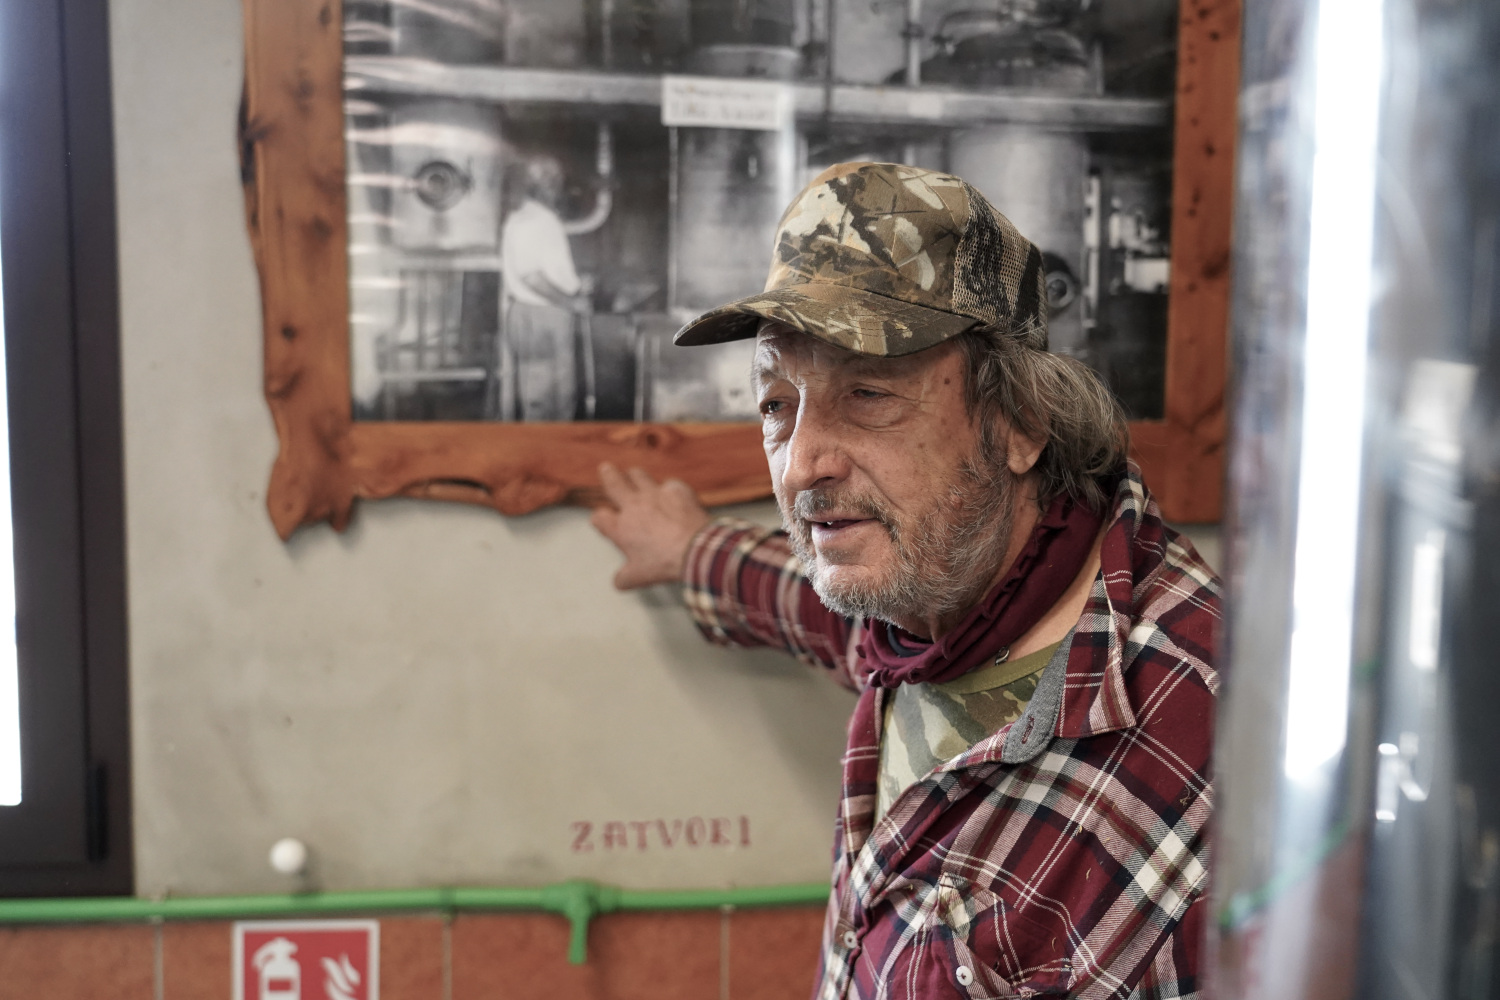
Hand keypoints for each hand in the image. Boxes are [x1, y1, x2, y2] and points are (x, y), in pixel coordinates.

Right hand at [590, 463, 711, 589]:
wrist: (695, 549)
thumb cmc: (665, 563)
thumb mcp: (638, 578)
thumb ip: (624, 578)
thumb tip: (618, 582)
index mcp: (621, 528)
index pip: (600, 517)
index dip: (599, 518)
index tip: (601, 519)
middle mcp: (634, 506)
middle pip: (614, 483)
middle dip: (608, 475)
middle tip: (606, 468)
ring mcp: (655, 494)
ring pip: (639, 476)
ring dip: (635, 475)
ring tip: (634, 473)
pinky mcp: (676, 490)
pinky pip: (670, 484)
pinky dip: (670, 489)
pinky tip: (672, 493)